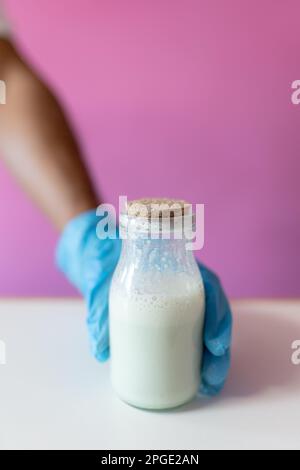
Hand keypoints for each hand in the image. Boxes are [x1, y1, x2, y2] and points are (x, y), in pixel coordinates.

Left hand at [56, 210, 231, 394]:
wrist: (95, 258)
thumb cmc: (102, 260)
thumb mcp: (98, 276)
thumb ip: (98, 308)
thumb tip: (101, 350)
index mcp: (176, 267)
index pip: (210, 288)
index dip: (218, 315)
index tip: (214, 343)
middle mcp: (184, 286)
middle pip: (215, 315)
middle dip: (219, 349)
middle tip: (211, 376)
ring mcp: (179, 303)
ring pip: (207, 329)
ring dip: (213, 359)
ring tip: (208, 385)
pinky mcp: (169, 320)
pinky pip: (193, 337)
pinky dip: (199, 359)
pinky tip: (198, 381)